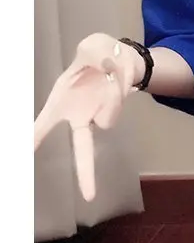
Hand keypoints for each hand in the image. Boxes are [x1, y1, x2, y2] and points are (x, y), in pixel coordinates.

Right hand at [34, 33, 142, 200]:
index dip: (35, 138)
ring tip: (107, 73)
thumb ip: (97, 57)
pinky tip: (117, 76)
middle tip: (89, 196)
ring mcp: (101, 115)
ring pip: (108, 115)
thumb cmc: (97, 53)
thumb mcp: (91, 46)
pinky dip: (119, 86)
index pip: (44, 124)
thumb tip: (109, 72)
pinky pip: (119, 102)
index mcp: (61, 102)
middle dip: (86, 174)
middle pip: (81, 149)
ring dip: (110, 93)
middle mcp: (80, 115)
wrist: (123, 56)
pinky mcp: (117, 110)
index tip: (23, 155)